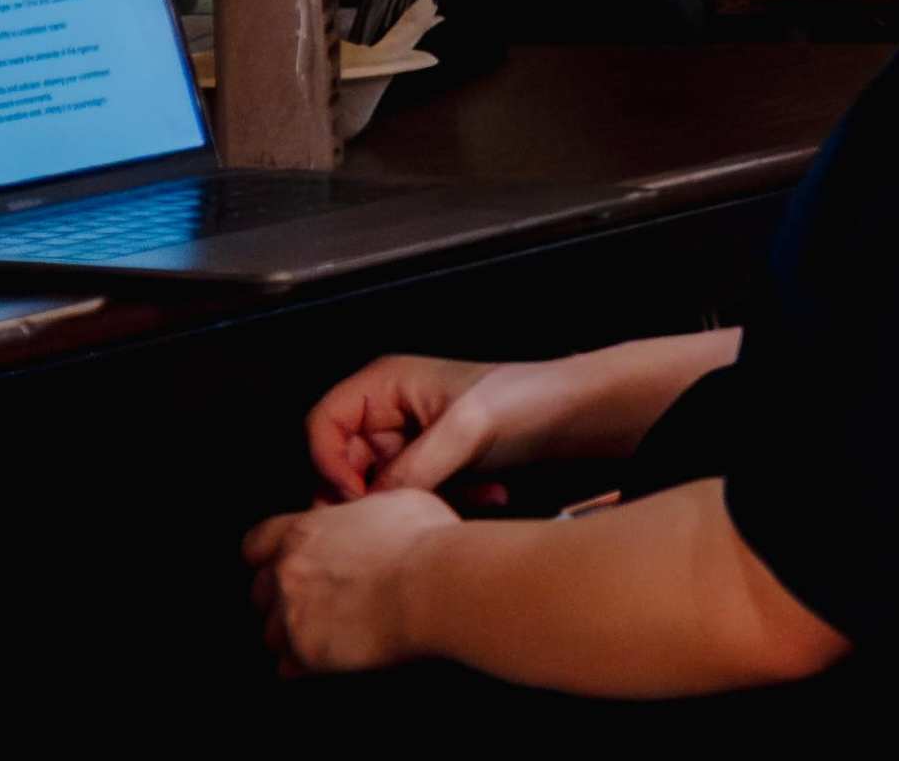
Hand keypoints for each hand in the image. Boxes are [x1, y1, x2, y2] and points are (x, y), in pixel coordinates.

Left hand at [244, 489, 455, 674]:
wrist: (435, 586)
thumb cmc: (425, 541)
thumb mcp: (397, 502)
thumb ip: (367, 510)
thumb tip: (372, 514)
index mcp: (305, 532)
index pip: (256, 544)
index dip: (268, 555)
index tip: (284, 562)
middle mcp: (288, 572)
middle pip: (258, 591)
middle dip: (281, 596)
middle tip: (314, 599)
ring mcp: (292, 615)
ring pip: (270, 632)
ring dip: (291, 633)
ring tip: (325, 632)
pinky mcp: (305, 653)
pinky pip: (286, 666)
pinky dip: (303, 664)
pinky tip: (328, 657)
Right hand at [303, 352, 543, 500]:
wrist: (576, 414)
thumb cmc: (526, 397)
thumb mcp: (466, 428)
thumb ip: (413, 467)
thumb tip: (372, 507)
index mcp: (385, 385)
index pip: (322, 426)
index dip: (329, 463)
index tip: (355, 496)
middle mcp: (389, 413)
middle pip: (343, 466)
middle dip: (379, 494)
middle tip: (406, 513)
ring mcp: (410, 443)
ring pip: (381, 491)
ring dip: (420, 502)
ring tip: (468, 494)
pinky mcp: (432, 470)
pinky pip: (414, 500)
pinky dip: (444, 504)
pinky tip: (487, 494)